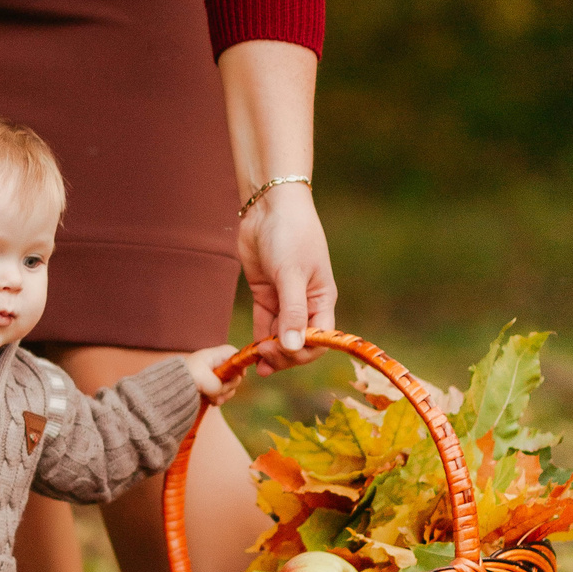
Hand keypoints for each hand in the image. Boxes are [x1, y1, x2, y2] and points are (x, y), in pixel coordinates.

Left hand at [185, 342, 246, 403]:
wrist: (170, 392)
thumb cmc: (186, 380)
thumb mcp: (207, 381)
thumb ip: (220, 385)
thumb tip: (221, 391)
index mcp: (211, 357)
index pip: (232, 353)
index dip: (239, 362)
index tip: (241, 374)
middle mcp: (213, 366)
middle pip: (234, 372)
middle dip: (230, 385)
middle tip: (221, 390)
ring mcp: (211, 378)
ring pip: (228, 386)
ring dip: (224, 394)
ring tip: (214, 399)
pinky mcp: (208, 389)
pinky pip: (221, 394)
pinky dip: (218, 399)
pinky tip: (211, 402)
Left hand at [238, 181, 337, 365]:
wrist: (269, 206)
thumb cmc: (290, 235)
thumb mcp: (292, 274)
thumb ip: (293, 312)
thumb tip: (294, 347)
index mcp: (322, 300)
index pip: (320, 339)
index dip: (303, 352)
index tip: (283, 351)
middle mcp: (306, 303)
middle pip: (299, 342)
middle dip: (285, 355)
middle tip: (263, 357)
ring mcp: (284, 299)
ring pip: (280, 336)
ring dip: (270, 353)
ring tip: (257, 365)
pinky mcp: (265, 293)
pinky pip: (264, 324)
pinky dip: (258, 339)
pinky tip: (250, 353)